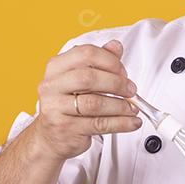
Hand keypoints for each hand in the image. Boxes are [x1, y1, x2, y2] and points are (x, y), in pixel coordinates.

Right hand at [34, 39, 141, 159]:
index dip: (110, 61)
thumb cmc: (68, 105)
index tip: (123, 72)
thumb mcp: (80, 80)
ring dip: (120, 105)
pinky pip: (99, 124)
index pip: (85, 54)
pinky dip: (120, 123)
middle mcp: (52, 86)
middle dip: (116, 83)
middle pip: (88, 77)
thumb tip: (116, 46)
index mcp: (56, 67)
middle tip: (131, 90)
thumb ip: (99, 62)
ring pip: (94, 103)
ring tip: (133, 108)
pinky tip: (132, 122)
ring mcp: (56, 108)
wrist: (51, 137)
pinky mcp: (66, 128)